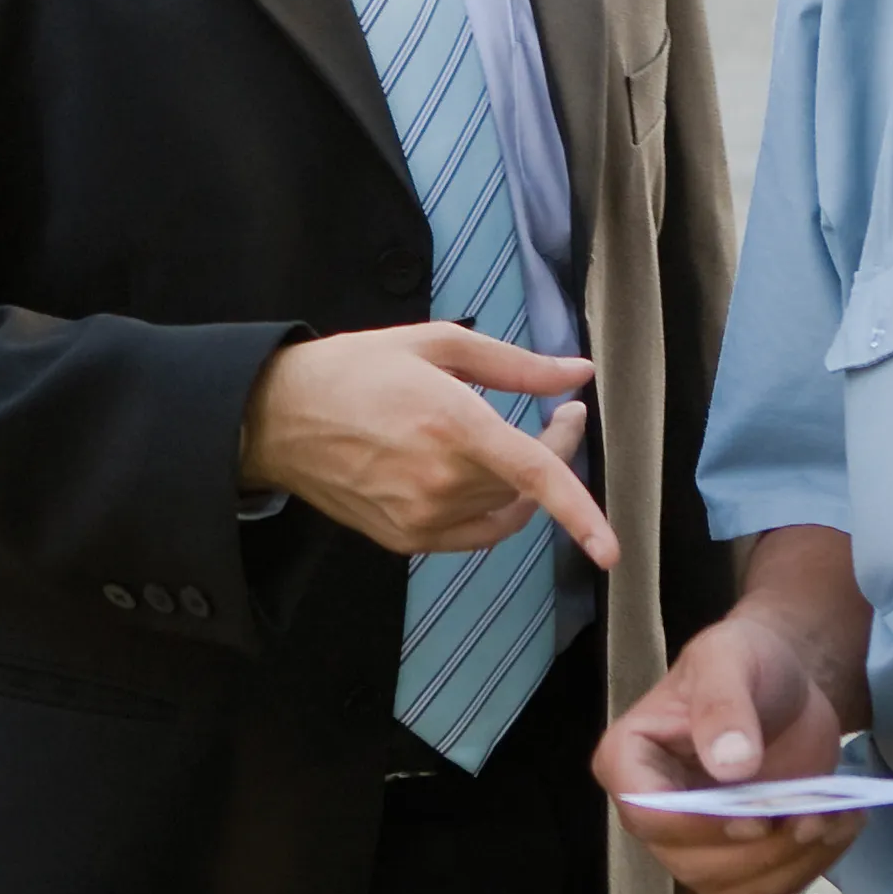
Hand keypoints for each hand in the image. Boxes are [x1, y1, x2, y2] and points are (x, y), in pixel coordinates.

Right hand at [238, 324, 613, 566]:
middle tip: (555, 413)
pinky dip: (495, 511)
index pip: (533, 474)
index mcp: (452, 424)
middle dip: (552, 447)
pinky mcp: (406, 540)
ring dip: (521, 480)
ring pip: (503, 510)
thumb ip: (515, 364)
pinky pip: (475, 535)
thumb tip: (578, 374)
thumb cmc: (358, 369)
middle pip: (526, 485)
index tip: (612, 550)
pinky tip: (484, 479)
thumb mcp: (436, 344)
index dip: (580, 511)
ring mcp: (422, 518)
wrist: (279, 419)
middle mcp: (440, 480)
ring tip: (507, 439)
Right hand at [594, 610, 858, 893]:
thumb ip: (723, 704)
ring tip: (833, 816)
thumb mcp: (730, 658)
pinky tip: (840, 823)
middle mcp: (655, 812)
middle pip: (691, 864)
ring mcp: (697, 843)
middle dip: (759, 850)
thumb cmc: (746, 660)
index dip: (697, 826)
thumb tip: (730, 767)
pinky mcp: (743, 858)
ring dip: (791, 861)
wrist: (786, 684)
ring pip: (733, 888)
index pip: (646, 812)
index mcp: (631, 759)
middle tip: (812, 814)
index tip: (756, 816)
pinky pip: (773, 886)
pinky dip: (813, 864)